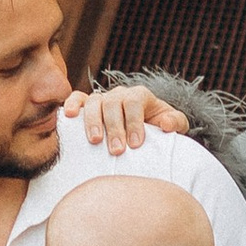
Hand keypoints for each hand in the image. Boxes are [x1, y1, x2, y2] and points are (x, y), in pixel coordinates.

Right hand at [63, 80, 188, 154]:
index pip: (134, 102)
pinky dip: (72, 104)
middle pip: (113, 103)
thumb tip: (167, 124)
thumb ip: (176, 123)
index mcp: (140, 96)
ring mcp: (102, 99)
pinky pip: (77, 99)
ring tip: (95, 141)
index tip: (136, 144)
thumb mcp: (174, 125)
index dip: (135, 122)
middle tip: (117, 150)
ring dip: (93, 121)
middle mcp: (119, 95)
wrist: (144, 133)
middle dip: (115, 127)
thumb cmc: (158, 130)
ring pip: (94, 102)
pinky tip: (69, 116)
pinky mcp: (87, 106)